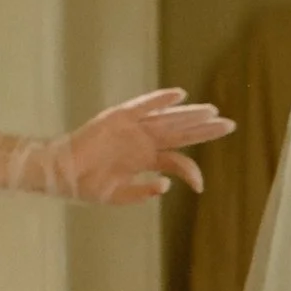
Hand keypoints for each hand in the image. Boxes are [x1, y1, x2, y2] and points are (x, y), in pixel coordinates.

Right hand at [52, 86, 235, 203]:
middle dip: (205, 129)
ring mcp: (132, 127)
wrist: (61, 173)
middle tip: (230, 125)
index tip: (200, 187)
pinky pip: (143, 106)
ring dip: (190, 114)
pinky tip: (179, 95)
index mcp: (145, 159)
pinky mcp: (118, 117)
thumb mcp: (119, 195)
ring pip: (167, 118)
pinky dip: (160, 100)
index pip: (176, 160)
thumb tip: (167, 186)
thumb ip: (143, 192)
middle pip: (180, 133)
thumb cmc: (86, 184)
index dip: (191, 171)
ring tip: (212, 111)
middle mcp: (142, 141)